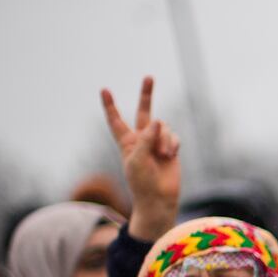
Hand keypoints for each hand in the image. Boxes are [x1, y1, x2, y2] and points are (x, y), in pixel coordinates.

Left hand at [100, 76, 179, 241]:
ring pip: (163, 127)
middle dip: (147, 94)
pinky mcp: (172, 148)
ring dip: (164, 139)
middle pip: (143, 111)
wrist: (159, 199)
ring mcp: (157, 142)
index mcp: (126, 142)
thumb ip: (146, 138)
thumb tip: (159, 121)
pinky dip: (172, 144)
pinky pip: (173, 136)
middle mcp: (142, 139)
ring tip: (164, 155)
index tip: (104, 89)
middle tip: (149, 77)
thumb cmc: (141, 182)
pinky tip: (171, 155)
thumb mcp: (137, 159)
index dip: (110, 105)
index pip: (116, 120)